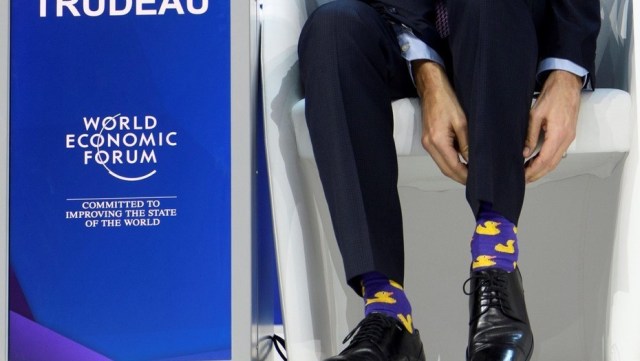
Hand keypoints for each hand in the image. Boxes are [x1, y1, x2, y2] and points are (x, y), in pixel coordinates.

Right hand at [413, 60, 467, 184]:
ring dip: (457, 171)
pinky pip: (441, 157)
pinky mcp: (428, 140)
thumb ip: (467, 143)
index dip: (466, 176)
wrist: (432, 88)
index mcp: (437, 141)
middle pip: (446, 170)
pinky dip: (452, 162)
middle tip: (478, 182)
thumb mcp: (462, 121)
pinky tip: (463, 162)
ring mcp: (427, 143)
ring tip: (473, 173)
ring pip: (443, 165)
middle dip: (461, 177)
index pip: (453, 167)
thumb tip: (474, 161)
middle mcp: (429, 145)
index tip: (479, 181)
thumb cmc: (447, 99)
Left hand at [523, 70, 581, 182]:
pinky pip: (558, 153)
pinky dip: (548, 161)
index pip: (544, 160)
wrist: (567, 83)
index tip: (522, 176)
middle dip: (537, 174)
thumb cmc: (553, 95)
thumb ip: (530, 135)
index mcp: (558, 134)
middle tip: (523, 180)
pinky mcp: (569, 135)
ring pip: (556, 161)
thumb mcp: (535, 114)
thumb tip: (524, 152)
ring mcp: (569, 138)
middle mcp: (566, 139)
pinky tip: (537, 162)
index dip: (532, 171)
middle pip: (551, 164)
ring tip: (527, 174)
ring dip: (542, 169)